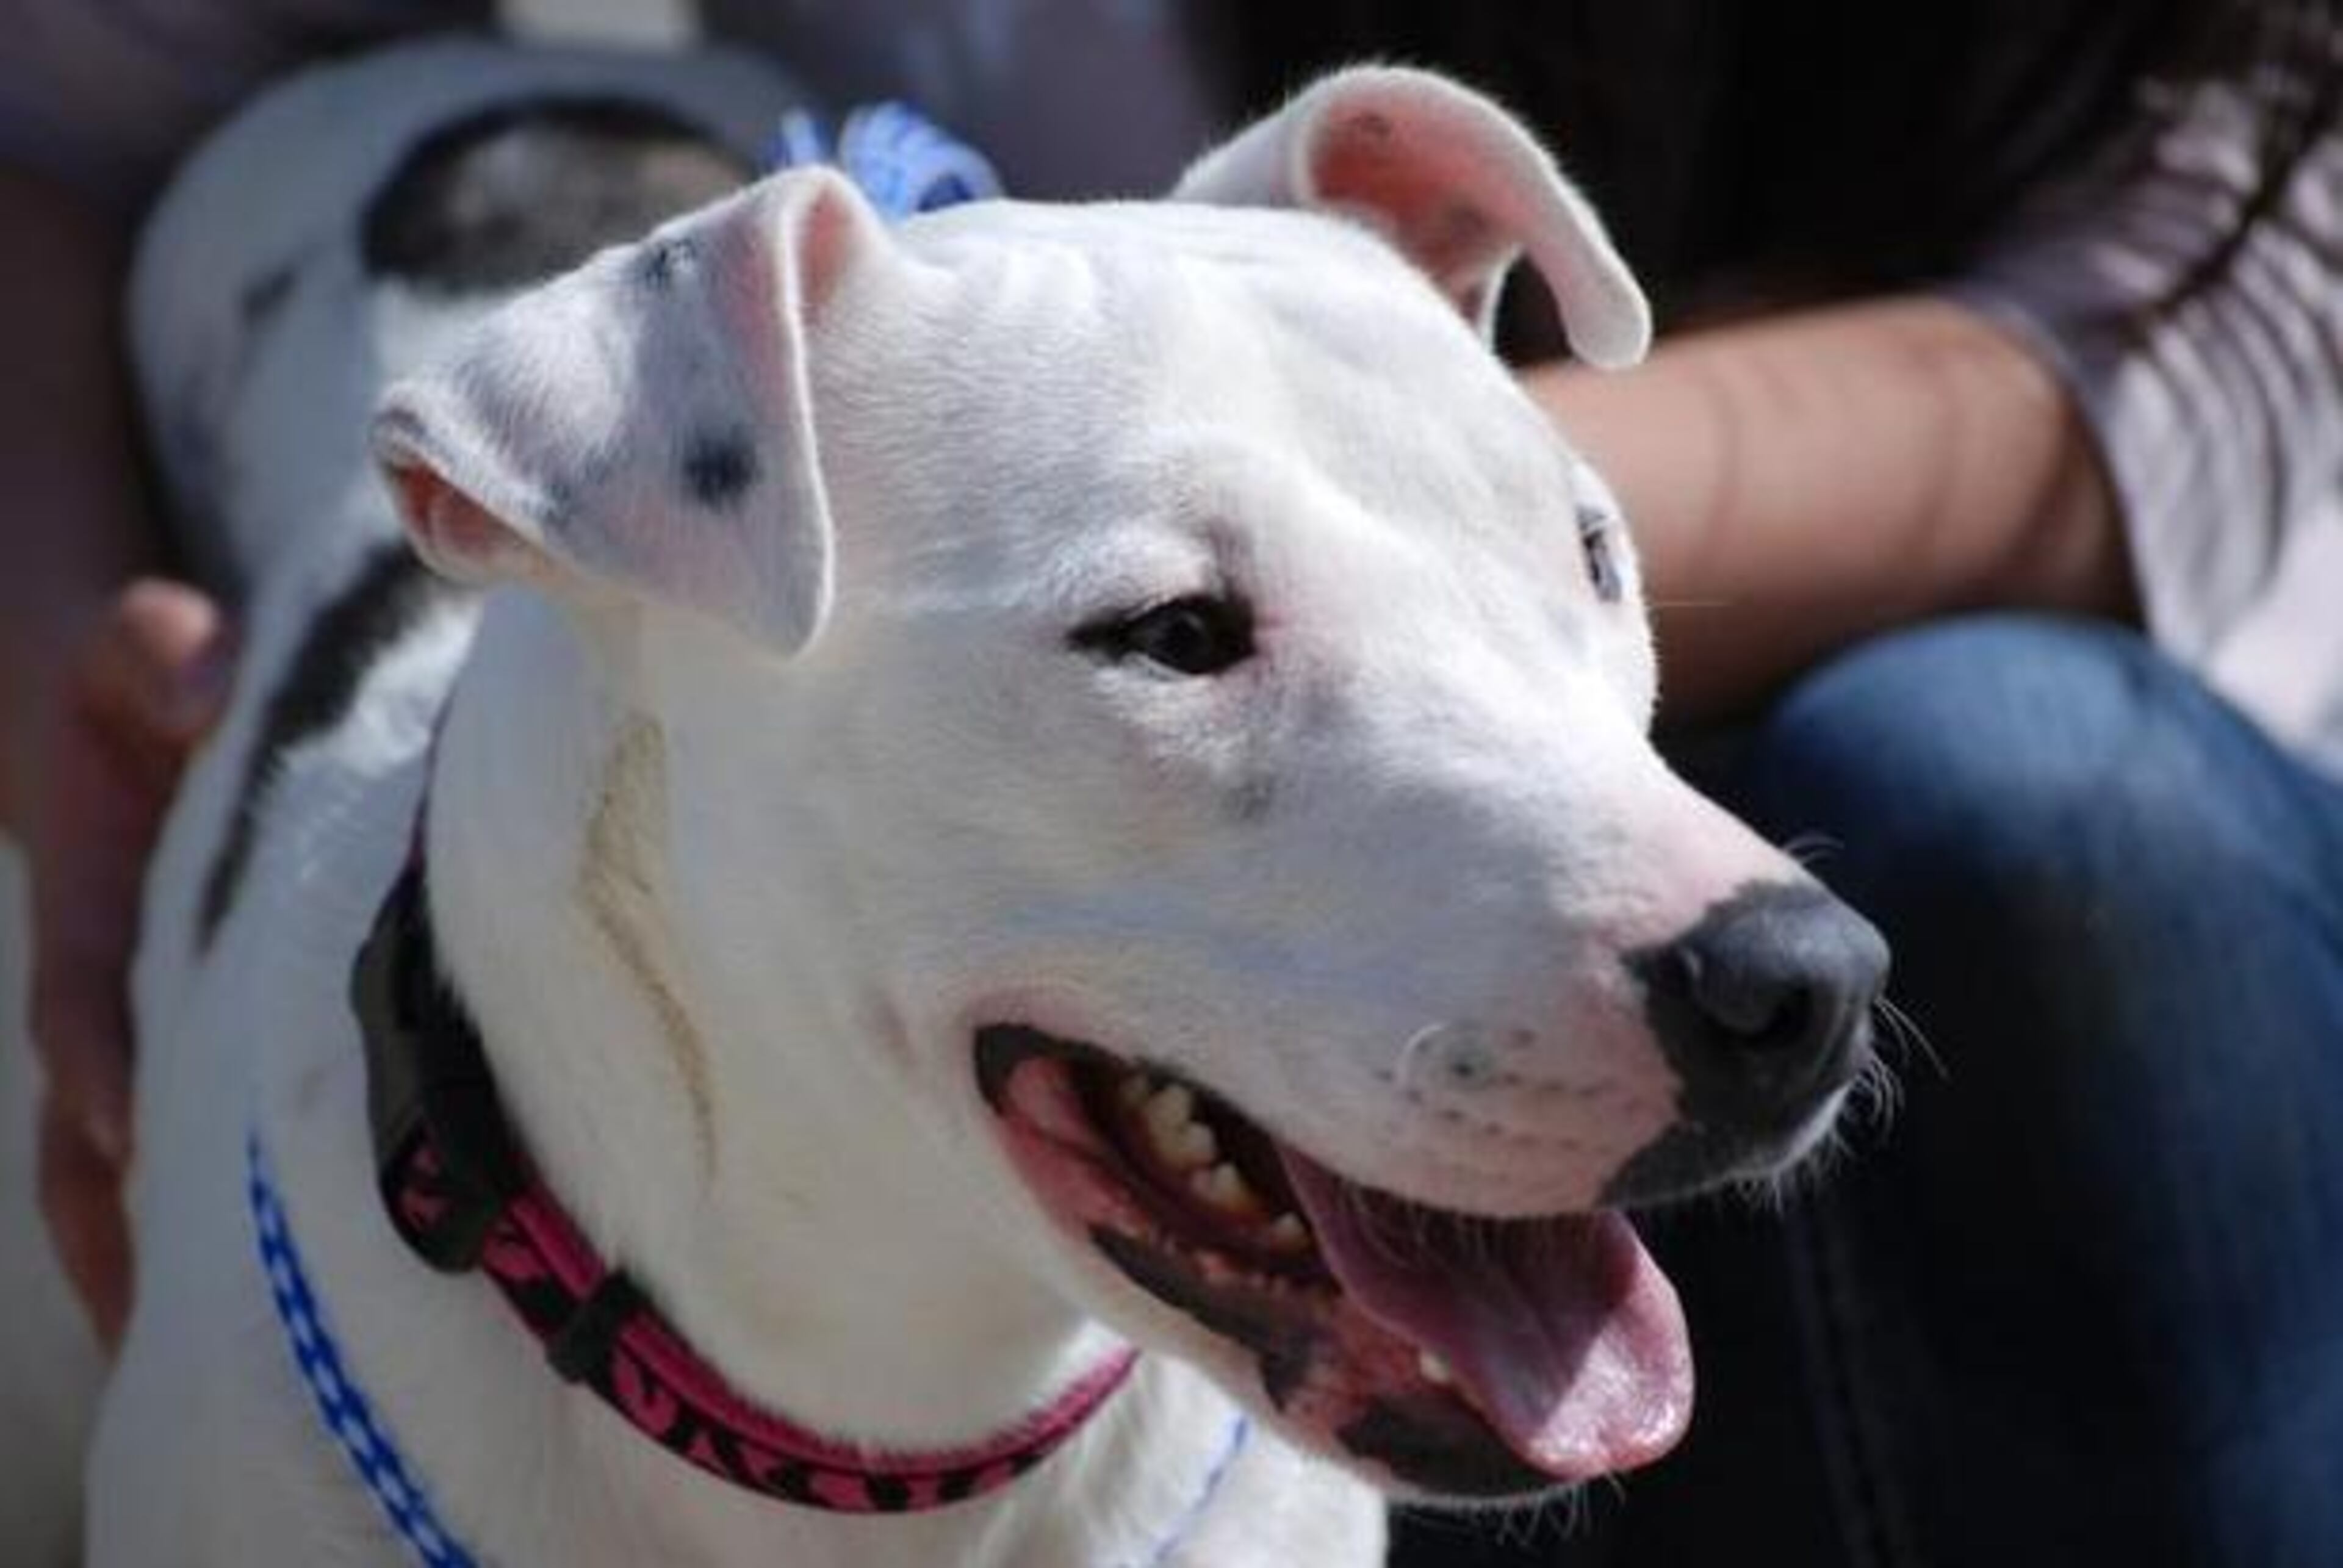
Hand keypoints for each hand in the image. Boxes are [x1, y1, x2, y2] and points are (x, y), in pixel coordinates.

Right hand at [27, 580, 232, 1348]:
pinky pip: (189, 1162)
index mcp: (94, 915)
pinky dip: (204, 1239)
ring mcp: (149, 1042)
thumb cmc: (151, 695)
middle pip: (90, 1132)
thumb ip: (152, 655)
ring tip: (222, 1379)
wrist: (144, 717)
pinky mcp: (200, 1057)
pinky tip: (290, 1327)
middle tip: (166, 1322)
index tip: (122, 1115)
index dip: (100, 1052)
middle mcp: (111, 1002)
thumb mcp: (138, 654)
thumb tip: (194, 675)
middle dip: (119, 1223)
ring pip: (129, 1176)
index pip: (86, 997)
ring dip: (156, 1265)